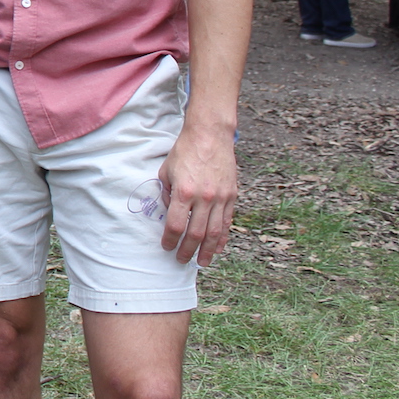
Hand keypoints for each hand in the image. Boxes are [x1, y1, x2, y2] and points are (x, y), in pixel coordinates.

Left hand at [157, 121, 237, 266]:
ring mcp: (220, 198)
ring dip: (208, 250)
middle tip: (181, 260)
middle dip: (188, 250)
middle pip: (196, 233)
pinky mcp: (232, 196)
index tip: (166, 246)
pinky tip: (217, 248)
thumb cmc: (184, 152)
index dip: (170, 240)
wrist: (210, 136)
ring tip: (202, 263)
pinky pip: (227, 222)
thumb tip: (169, 212)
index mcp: (184, 192)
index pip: (176, 225)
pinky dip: (223, 238)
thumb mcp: (166, 171)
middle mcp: (204, 198)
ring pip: (215, 232)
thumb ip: (166, 194)